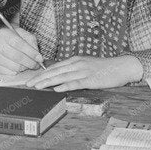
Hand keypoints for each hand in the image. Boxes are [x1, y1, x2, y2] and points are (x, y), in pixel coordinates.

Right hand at [0, 26, 45, 76]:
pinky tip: (18, 67)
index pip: (19, 43)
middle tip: (37, 65)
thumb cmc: (9, 40)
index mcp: (4, 33)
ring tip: (27, 65)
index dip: (31, 52)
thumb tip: (37, 54)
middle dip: (30, 63)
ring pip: (15, 67)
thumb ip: (30, 40)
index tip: (40, 58)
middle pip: (17, 57)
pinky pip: (10, 72)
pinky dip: (17, 71)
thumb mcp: (20, 34)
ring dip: (25, 68)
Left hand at [25, 54, 143, 91]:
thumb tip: (61, 78)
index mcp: (74, 60)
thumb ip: (74, 70)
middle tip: (28, 84)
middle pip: (54, 71)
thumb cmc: (104, 68)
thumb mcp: (86, 65)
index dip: (41, 73)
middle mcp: (77, 64)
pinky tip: (56, 89)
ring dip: (48, 82)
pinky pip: (76, 83)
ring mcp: (83, 71)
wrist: (122, 66)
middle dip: (40, 78)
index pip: (54, 67)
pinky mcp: (91, 79)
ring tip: (37, 86)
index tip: (31, 78)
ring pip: (62, 77)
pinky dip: (65, 86)